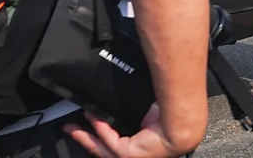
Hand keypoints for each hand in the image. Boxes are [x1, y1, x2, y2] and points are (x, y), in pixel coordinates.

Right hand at [66, 105, 200, 157]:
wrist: (183, 124)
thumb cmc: (172, 116)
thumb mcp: (145, 114)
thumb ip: (130, 112)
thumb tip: (121, 99)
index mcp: (139, 145)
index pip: (114, 142)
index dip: (99, 134)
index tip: (88, 124)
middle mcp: (133, 154)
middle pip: (103, 148)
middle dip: (84, 138)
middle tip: (69, 128)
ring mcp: (130, 157)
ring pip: (101, 148)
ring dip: (85, 136)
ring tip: (72, 126)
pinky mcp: (129, 154)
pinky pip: (109, 141)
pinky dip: (100, 129)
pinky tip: (92, 118)